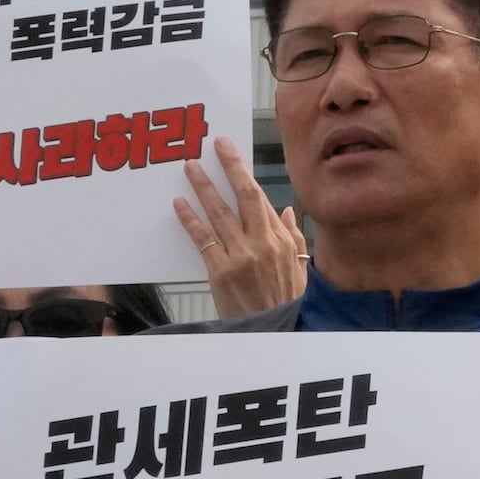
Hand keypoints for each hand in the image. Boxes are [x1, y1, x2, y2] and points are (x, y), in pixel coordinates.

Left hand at [177, 136, 306, 316]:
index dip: (243, 172)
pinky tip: (179, 205)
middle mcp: (262, 243)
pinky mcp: (220, 272)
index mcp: (282, 239)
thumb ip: (292, 235)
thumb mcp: (300, 266)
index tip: (229, 151)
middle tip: (212, 147)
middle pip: (243, 197)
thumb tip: (283, 210)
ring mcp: (240, 257)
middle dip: (227, 168)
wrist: (273, 331)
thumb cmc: (287, 300)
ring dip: (202, 189)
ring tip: (189, 169)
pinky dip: (191, 221)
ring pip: (219, 214)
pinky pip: (203, 240)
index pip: (260, 197)